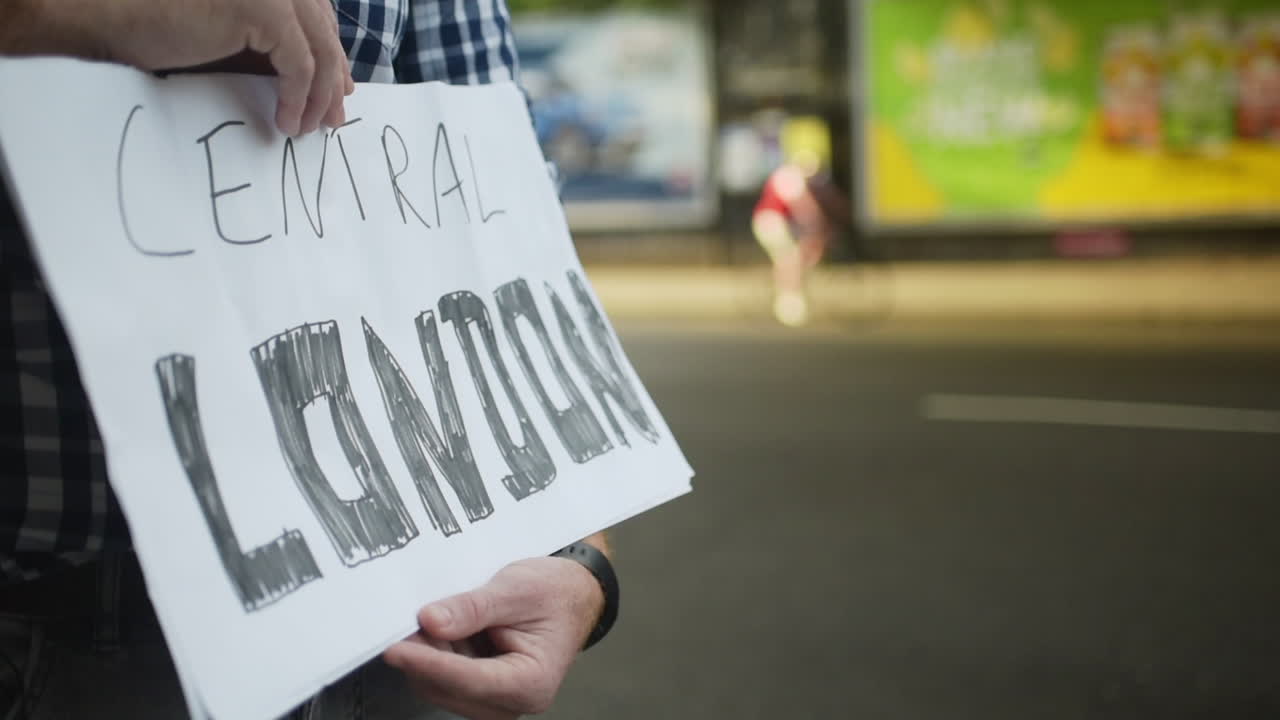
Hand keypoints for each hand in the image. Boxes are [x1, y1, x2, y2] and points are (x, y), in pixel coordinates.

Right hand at [9, 0, 353, 135]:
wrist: (112, 17)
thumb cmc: (161, 25)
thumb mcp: (232, 33)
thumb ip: (271, 44)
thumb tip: (320, 80)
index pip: (316, 15)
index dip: (331, 56)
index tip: (339, 92)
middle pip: (323, 30)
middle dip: (332, 80)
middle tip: (333, 119)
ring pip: (319, 50)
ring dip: (319, 96)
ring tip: (308, 128)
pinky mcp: (264, 8)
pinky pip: (299, 65)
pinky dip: (300, 98)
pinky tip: (288, 122)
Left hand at [384, 556, 605, 719]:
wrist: (572, 593)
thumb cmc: (555, 593)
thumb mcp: (516, 589)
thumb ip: (473, 607)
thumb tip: (430, 621)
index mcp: (532, 681)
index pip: (469, 680)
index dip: (428, 663)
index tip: (396, 648)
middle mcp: (513, 701)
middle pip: (449, 689)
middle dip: (423, 657)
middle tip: (403, 620)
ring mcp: (496, 699)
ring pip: (441, 687)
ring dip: (428, 654)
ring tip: (430, 616)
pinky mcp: (481, 690)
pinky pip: (445, 679)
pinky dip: (435, 654)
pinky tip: (439, 628)